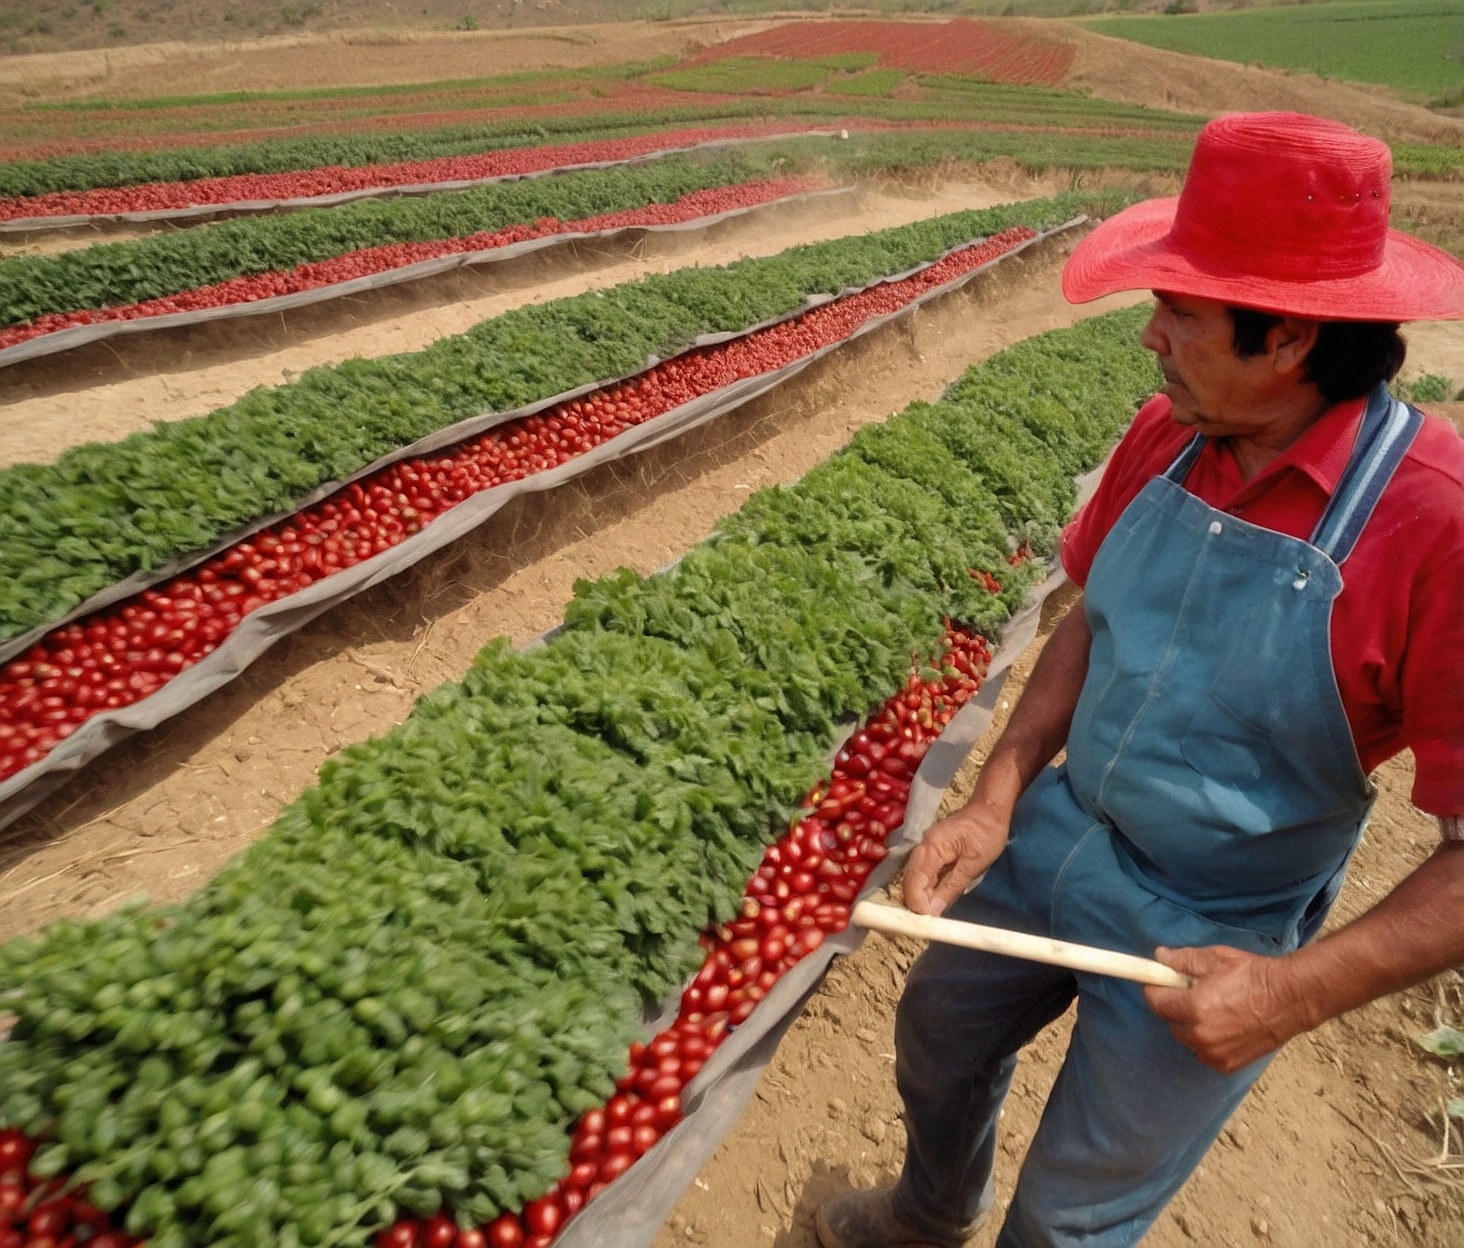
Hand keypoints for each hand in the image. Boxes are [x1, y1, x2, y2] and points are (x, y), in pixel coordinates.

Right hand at [903, 801, 1008, 917]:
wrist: (991, 809)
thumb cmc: (987, 833)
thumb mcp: (973, 864)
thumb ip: (950, 887)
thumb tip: (933, 911)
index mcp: (930, 848)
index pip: (914, 881)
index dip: (917, 904)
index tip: (928, 923)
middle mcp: (922, 848)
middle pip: (911, 881)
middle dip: (917, 903)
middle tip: (931, 924)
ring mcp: (926, 849)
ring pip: (916, 878)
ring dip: (923, 897)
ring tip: (935, 915)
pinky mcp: (933, 851)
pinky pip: (925, 873)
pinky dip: (929, 888)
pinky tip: (937, 899)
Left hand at [1143, 945, 1312, 1073]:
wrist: (1290, 999)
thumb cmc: (1252, 975)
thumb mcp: (1215, 959)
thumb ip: (1181, 960)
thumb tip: (1159, 957)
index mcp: (1194, 1007)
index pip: (1155, 1002)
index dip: (1156, 989)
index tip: (1161, 982)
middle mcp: (1201, 1035)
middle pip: (1170, 1021)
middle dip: (1176, 1007)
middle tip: (1196, 993)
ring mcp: (1214, 1053)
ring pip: (1187, 1038)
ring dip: (1192, 1025)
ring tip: (1215, 1009)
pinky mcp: (1227, 1064)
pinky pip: (1204, 1052)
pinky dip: (1208, 1041)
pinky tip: (1225, 1026)